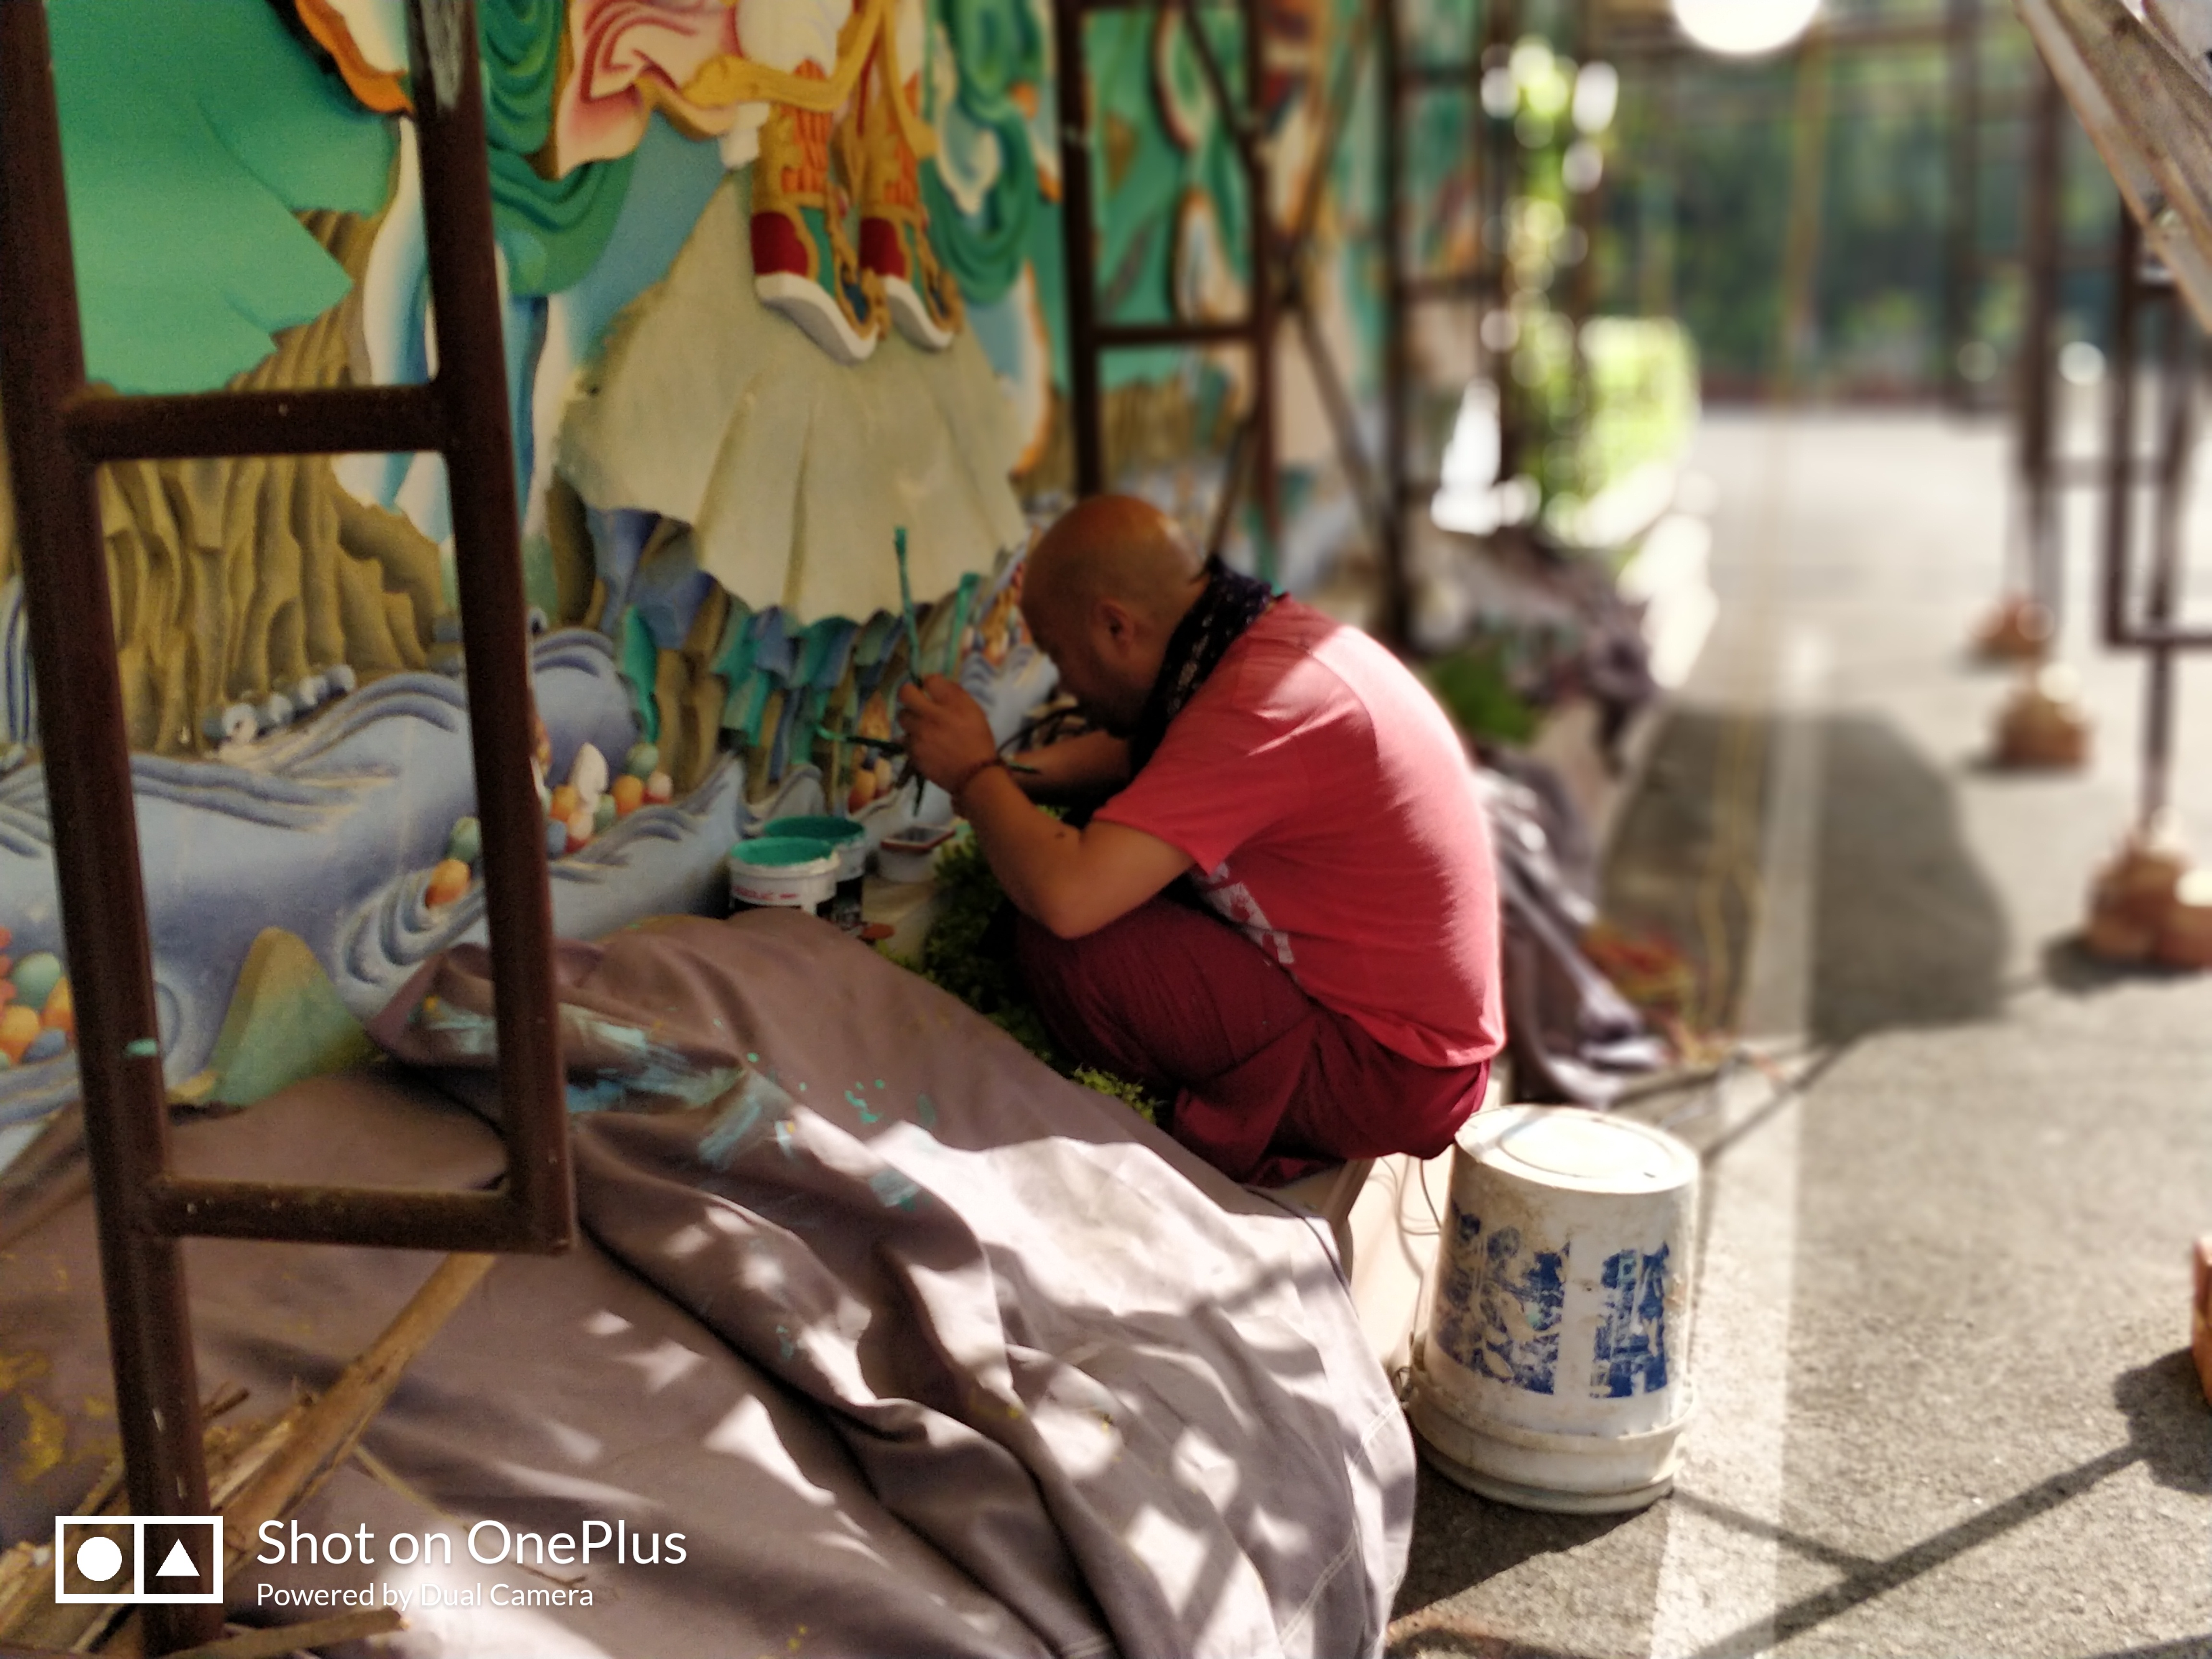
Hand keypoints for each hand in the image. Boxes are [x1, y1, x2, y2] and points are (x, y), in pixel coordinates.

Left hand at [895, 675, 998, 792]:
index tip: (932, 689)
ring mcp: (919, 734)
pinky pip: (905, 738)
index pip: (930, 680)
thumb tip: (934, 683)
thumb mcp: (974, 711)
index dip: (930, 682)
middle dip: (909, 694)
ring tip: (922, 726)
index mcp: (952, 704)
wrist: (974, 775)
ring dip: (910, 718)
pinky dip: (913, 739)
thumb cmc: (978, 741)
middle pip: (905, 693)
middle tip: (915, 700)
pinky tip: (925, 744)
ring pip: (902, 716)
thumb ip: (955, 694)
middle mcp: (932, 716)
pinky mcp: (913, 751)